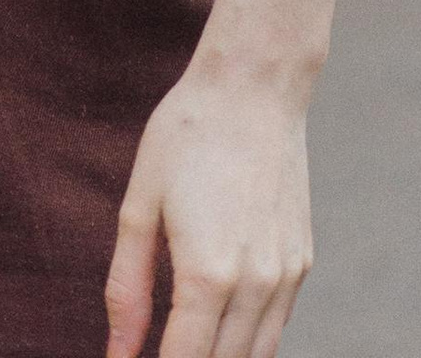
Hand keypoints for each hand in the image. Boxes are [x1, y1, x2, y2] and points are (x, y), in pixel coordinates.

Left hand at [105, 64, 312, 357]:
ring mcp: (286, 278)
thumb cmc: (186, 136)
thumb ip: (127, 286)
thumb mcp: (139, 204)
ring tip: (183, 340)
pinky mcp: (302, 266)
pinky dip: (248, 340)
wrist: (254, 90)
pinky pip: (275, 327)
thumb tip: (118, 352)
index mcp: (207, 275)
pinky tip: (219, 324)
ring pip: (254, 356)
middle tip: (155, 349)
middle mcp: (255, 286)